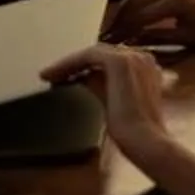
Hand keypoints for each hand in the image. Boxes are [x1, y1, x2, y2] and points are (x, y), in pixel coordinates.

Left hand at [40, 40, 174, 164]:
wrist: (145, 141)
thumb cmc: (134, 132)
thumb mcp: (115, 103)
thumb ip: (103, 87)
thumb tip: (84, 78)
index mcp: (146, 67)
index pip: (109, 61)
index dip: (86, 67)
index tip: (66, 78)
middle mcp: (142, 57)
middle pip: (100, 54)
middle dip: (75, 64)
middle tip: (53, 75)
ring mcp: (132, 57)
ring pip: (92, 54)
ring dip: (69, 63)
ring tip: (49, 75)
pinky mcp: (119, 62)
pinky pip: (87, 56)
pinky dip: (68, 63)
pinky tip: (53, 75)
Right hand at [109, 0, 194, 48]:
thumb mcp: (187, 38)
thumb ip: (158, 37)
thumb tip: (132, 41)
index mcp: (175, 2)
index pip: (139, 16)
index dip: (123, 30)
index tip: (110, 41)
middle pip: (135, 1)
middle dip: (120, 18)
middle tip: (108, 34)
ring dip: (126, 5)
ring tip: (118, 22)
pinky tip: (132, 3)